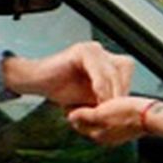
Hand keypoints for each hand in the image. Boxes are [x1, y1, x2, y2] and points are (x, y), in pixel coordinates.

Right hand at [7, 41, 132, 107]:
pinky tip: (97, 99)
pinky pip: (99, 71)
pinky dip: (101, 87)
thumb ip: (107, 99)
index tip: (120, 110)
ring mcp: (92, 49)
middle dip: (121, 92)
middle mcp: (101, 51)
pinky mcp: (82, 52)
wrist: (36, 82)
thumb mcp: (91, 97)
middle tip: (114, 111)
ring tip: (105, 108)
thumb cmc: (61, 89)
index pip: (126, 72)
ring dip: (111, 92)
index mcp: (106, 60)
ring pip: (113, 71)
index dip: (125, 90)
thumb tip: (124, 113)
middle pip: (124, 69)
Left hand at [68, 96, 157, 146]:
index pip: (78, 124)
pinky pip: (112, 120)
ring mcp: (118, 134)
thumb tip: (70, 117)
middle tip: (80, 96)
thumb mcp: (102, 113)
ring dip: (96, 111)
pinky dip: (107, 112)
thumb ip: (84, 116)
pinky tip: (110, 102)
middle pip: (89, 123)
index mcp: (98, 136)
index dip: (73, 110)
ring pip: (101, 121)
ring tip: (94, 98)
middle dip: (84, 112)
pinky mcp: (127, 127)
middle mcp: (107, 138)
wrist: (152, 115)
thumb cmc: (128, 113)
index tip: (70, 98)